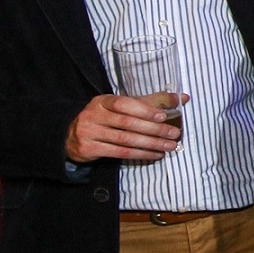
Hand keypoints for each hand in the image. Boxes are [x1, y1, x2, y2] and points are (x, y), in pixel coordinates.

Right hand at [67, 94, 181, 164]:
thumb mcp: (122, 106)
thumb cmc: (106, 118)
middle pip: (127, 123)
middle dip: (154, 130)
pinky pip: (120, 153)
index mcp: (102, 101)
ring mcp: (89, 133)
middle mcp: (93, 115)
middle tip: (174, 134)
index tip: (163, 116)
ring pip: (125, 140)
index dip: (143, 110)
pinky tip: (156, 155)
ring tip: (170, 146)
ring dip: (151, 144)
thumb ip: (151, 101)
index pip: (123, 103)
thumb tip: (182, 97)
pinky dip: (141, 154)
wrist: (71, 136)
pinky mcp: (89, 149)